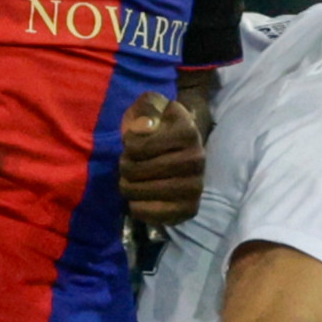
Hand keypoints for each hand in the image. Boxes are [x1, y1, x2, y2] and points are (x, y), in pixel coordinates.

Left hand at [118, 92, 205, 225]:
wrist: (184, 145)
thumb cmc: (161, 123)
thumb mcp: (152, 105)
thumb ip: (146, 109)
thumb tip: (143, 128)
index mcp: (188, 132)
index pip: (137, 147)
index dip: (128, 144)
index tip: (133, 141)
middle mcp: (197, 160)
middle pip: (137, 171)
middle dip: (125, 166)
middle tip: (128, 162)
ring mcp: (195, 187)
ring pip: (141, 193)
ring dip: (128, 186)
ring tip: (132, 178)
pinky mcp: (189, 209)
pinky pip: (152, 215)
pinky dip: (138, 207)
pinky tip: (139, 198)